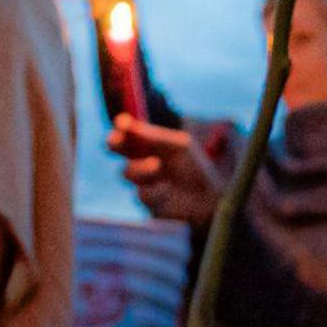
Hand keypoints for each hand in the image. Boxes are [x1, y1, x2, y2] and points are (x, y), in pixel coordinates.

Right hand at [110, 115, 229, 226]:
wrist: (212, 198)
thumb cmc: (196, 167)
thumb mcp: (179, 146)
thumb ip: (154, 137)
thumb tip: (127, 124)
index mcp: (149, 143)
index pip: (128, 131)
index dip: (122, 126)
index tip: (122, 123)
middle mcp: (141, 160)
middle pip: (115, 148)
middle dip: (114, 142)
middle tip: (117, 141)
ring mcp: (143, 181)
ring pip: (127, 172)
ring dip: (140, 167)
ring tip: (156, 166)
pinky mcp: (147, 203)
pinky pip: (141, 194)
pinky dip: (154, 189)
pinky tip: (167, 189)